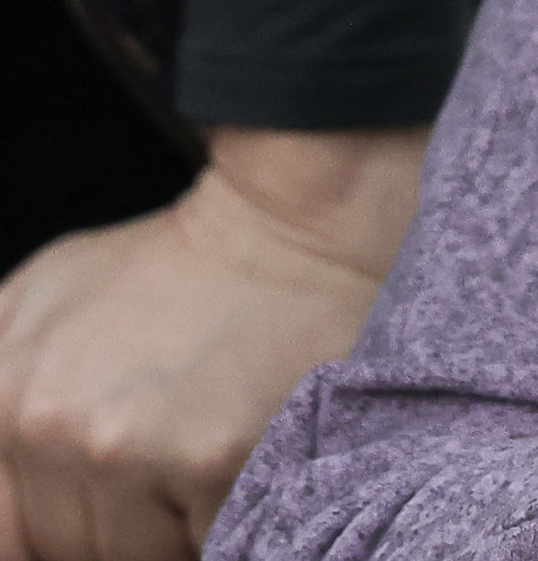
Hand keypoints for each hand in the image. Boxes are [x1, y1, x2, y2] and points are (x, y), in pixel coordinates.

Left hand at [0, 126, 425, 560]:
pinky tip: (241, 455)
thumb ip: (0, 379)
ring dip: (172, 525)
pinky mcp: (212, 460)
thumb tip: (7, 473)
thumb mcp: (37, 298)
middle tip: (162, 459)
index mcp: (6, 397)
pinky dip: (225, 516)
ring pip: (139, 554)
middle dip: (117, 521)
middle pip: (73, 547)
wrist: (289, 228)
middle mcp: (56, 430)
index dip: (50, 534)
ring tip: (201, 451)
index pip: (6, 536)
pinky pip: (207, 539)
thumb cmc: (170, 263)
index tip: (100, 502)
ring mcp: (133, 450)